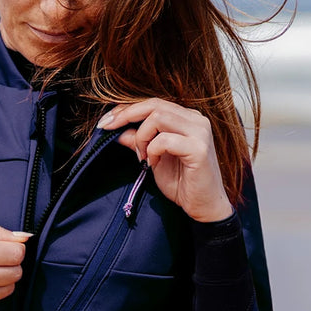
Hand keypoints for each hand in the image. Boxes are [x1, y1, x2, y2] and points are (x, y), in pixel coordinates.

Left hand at [98, 99, 233, 222]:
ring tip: (141, 156)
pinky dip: (152, 151)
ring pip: (158, 117)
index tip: (105, 122)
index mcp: (187, 118)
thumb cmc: (183, 184)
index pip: (153, 103)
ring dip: (142, 137)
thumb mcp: (153, 159)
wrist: (204, 207)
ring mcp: (200, 132)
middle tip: (108, 129)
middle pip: (154, 105)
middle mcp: (196, 120)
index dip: (127, 109)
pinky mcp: (199, 148)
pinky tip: (153, 164)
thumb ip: (139, 142)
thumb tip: (118, 131)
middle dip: (126, 115)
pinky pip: (164, 140)